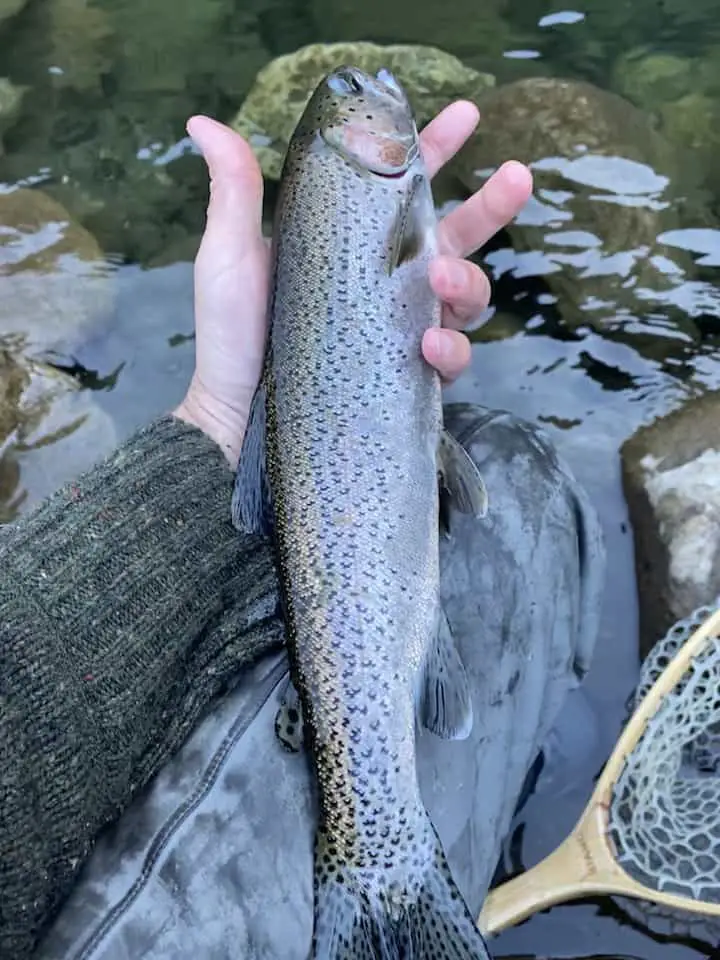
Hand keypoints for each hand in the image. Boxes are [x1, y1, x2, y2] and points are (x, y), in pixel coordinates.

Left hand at [175, 103, 532, 466]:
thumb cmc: (231, 334)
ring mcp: (402, 329)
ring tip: (444, 279)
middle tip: (517, 177)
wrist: (234, 416)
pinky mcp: (409, 376)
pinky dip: (451, 350)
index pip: (404, 189)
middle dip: (492, 206)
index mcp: (354, 242)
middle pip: (457, 236)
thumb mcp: (232, 256)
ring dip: (469, 281)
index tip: (466, 115)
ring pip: (466, 296)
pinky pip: (451, 359)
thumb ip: (236, 191)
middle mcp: (387, 281)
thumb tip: (201, 121)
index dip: (437, 151)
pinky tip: (429, 346)